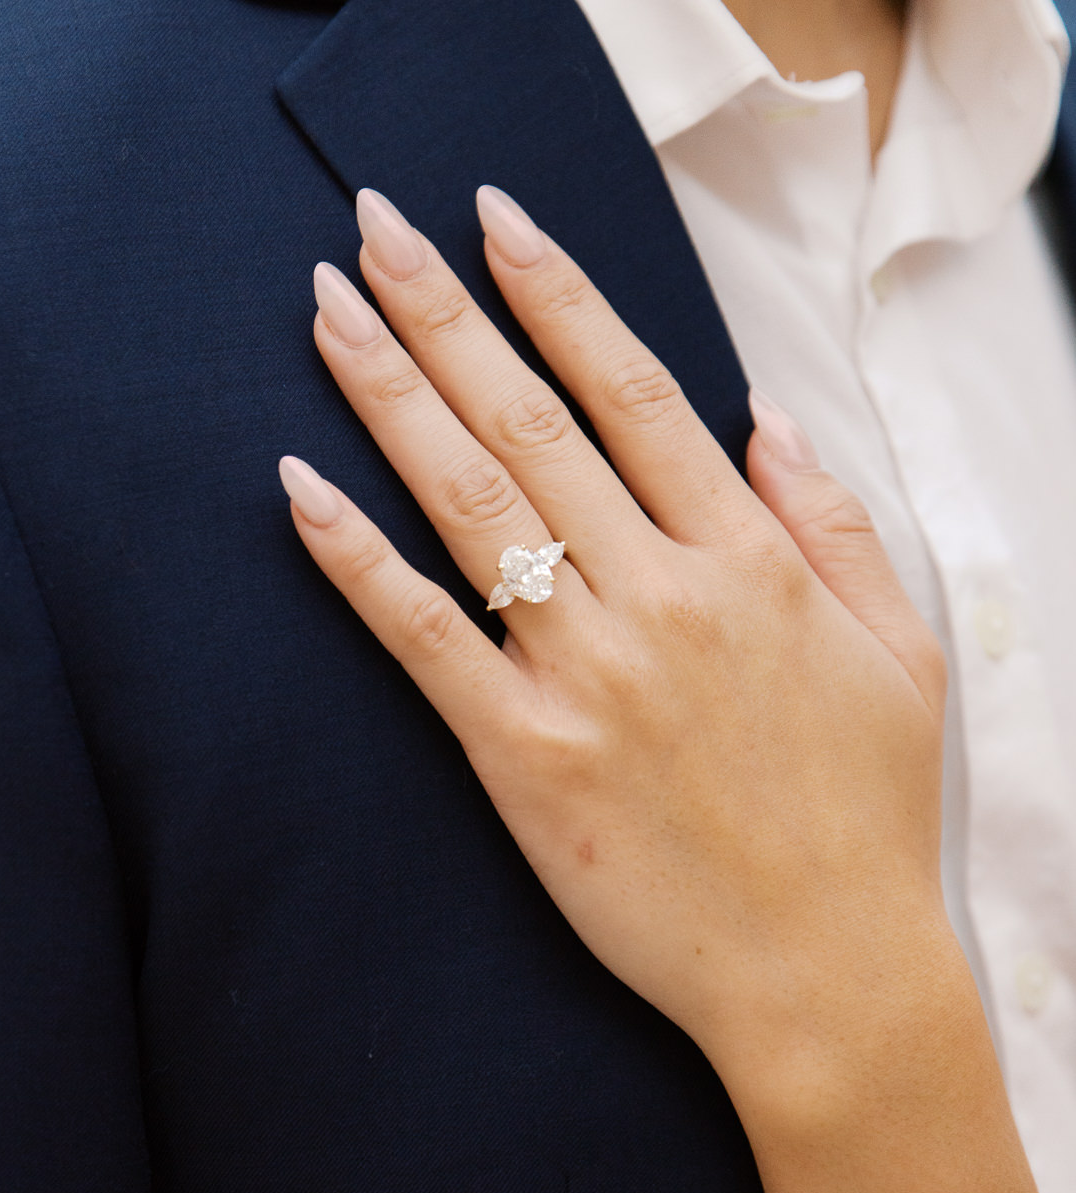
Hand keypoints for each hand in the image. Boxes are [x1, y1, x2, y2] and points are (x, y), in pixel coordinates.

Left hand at [280, 187, 953, 1112]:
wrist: (826, 976)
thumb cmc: (864, 817)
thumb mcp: (895, 650)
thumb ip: (830, 519)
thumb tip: (765, 413)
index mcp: (749, 559)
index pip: (633, 388)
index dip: (554, 292)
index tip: (492, 216)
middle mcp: (661, 596)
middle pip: (529, 420)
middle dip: (441, 309)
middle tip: (368, 224)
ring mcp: (585, 674)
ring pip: (468, 503)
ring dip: (387, 394)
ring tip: (324, 310)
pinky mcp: (522, 757)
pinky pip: (421, 638)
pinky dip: (354, 558)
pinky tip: (296, 486)